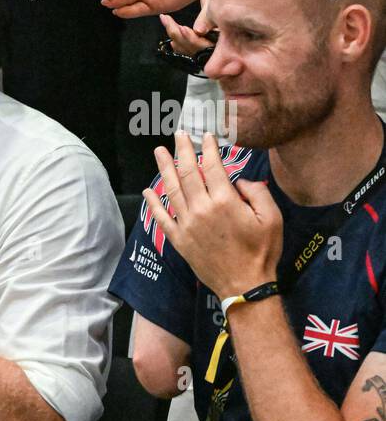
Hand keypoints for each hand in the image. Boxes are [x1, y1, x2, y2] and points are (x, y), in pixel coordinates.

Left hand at [142, 131, 282, 297]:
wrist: (243, 285)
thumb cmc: (262, 251)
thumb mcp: (272, 218)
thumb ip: (257, 193)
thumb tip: (239, 181)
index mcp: (225, 202)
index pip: (212, 167)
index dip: (208, 149)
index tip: (206, 136)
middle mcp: (201, 210)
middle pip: (187, 174)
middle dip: (182, 151)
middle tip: (178, 135)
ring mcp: (186, 225)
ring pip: (171, 190)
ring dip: (164, 169)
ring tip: (159, 152)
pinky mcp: (178, 239)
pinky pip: (161, 217)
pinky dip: (153, 203)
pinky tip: (148, 190)